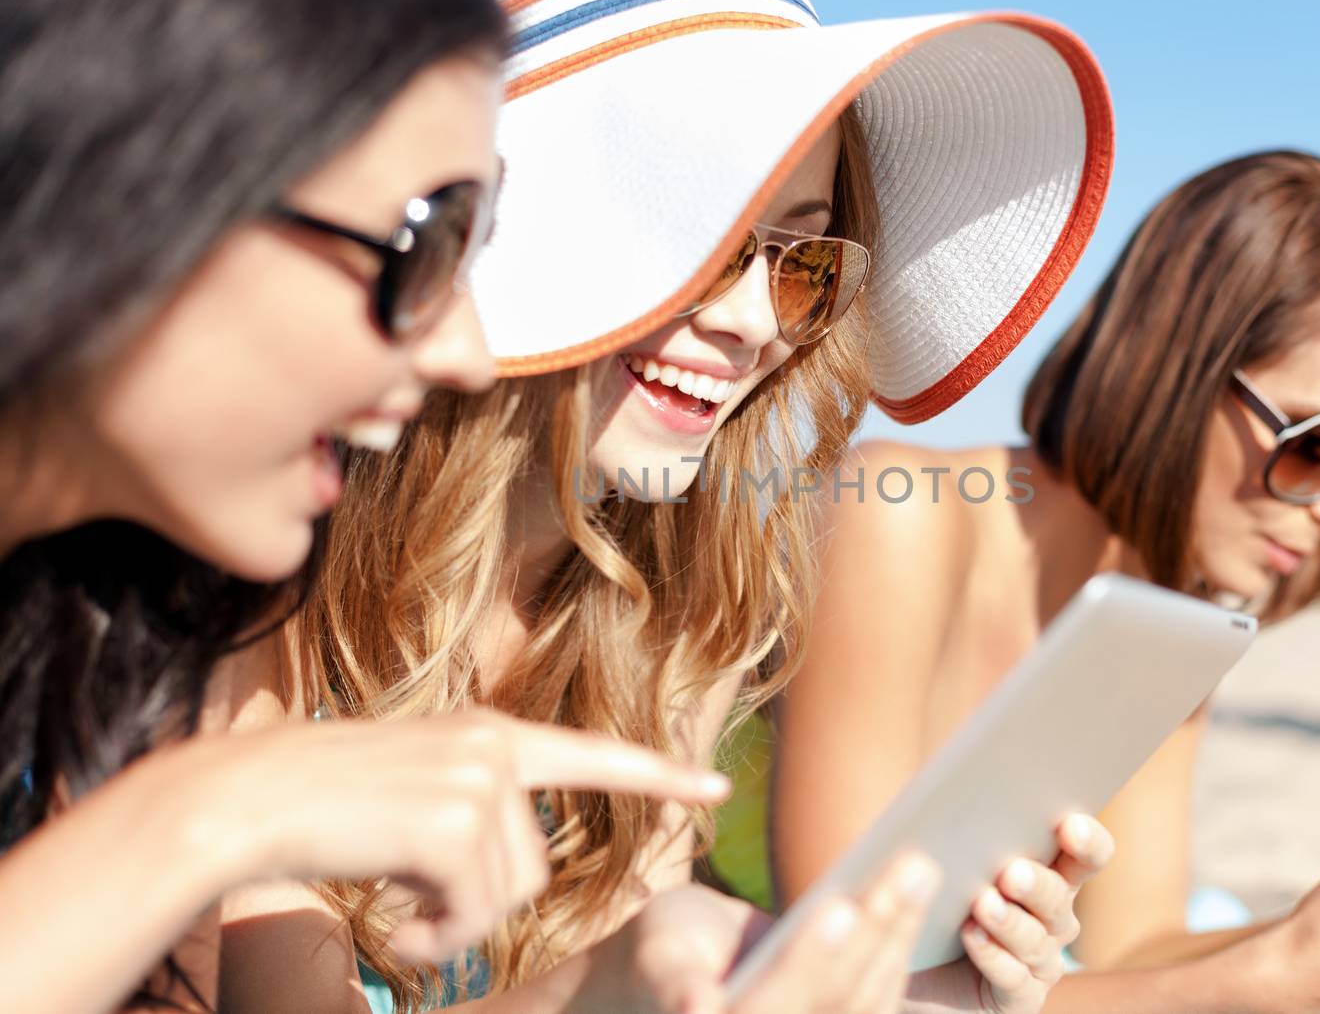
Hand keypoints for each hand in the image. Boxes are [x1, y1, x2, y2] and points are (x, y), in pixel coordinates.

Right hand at [169, 708, 729, 963]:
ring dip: (452, 926)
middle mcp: (494, 748)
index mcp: (489, 736)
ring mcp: (477, 779)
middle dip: (481, 909)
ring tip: (400, 909)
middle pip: (534, 867)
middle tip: (420, 913)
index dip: (657, 776)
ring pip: (506, 895)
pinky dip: (435, 939)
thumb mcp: (416, 788)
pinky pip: (471, 913)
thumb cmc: (322, 806)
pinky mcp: (454, 819)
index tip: (715, 788)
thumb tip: (514, 871)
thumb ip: (475, 806)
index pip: (592, 755)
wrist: (247, 798)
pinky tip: (395, 927)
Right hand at [581, 852, 940, 1013]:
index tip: (838, 910)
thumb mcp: (658, 957)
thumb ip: (676, 986)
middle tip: (911, 865)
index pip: (775, 1004)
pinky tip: (918, 890)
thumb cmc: (661, 956)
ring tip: (920, 865)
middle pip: (837, 997)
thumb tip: (696, 1009)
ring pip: (869, 997)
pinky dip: (899, 938)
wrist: (680, 975)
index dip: (809, 961)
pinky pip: (879, 991)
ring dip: (899, 929)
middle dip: (876, 930)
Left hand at [907, 812, 1115, 1013]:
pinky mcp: (1019, 997)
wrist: (917, 965)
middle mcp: (1054, 917)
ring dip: (1011, 922)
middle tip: (1011, 871)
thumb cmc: (937, 899)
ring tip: (983, 904)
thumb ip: (960, 828)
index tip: (1070, 824)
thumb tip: (947, 790)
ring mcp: (1040, 961)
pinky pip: (1013, 979)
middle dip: (1038, 883)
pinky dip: (992, 956)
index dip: (1087, 841)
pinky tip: (971, 936)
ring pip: (1037, 940)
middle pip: (1060, 897)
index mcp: (1049, 872)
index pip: (1086, 855)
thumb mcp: (948, 859)